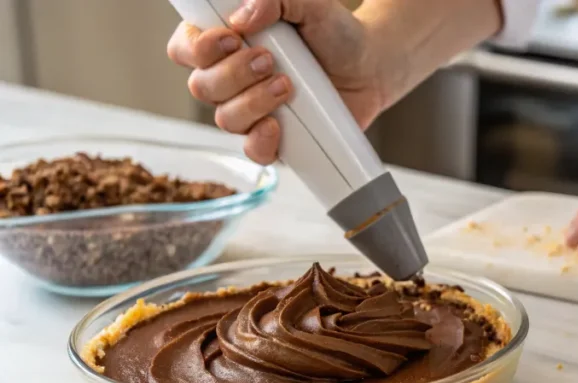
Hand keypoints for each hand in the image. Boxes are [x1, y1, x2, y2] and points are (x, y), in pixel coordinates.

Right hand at [167, 0, 391, 163]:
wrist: (372, 66)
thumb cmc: (336, 33)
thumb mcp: (310, 4)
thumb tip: (244, 16)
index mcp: (226, 42)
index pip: (184, 48)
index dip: (197, 48)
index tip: (231, 38)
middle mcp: (231, 78)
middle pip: (201, 86)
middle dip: (233, 74)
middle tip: (269, 60)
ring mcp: (251, 110)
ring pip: (225, 118)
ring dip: (253, 102)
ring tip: (287, 84)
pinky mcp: (275, 138)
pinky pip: (252, 151)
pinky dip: (260, 141)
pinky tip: (277, 125)